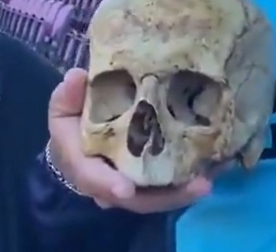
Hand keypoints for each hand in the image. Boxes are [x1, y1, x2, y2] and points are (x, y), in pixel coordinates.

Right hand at [47, 68, 213, 212]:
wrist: (78, 141)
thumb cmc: (73, 122)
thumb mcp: (64, 106)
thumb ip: (68, 95)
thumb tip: (76, 77)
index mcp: (80, 165)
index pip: (90, 178)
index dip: (107, 184)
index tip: (125, 189)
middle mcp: (106, 185)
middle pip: (134, 199)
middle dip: (164, 196)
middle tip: (197, 185)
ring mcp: (129, 187)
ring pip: (154, 199)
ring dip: (181, 194)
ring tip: (207, 182)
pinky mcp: (146, 184)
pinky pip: (165, 190)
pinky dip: (186, 185)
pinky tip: (211, 174)